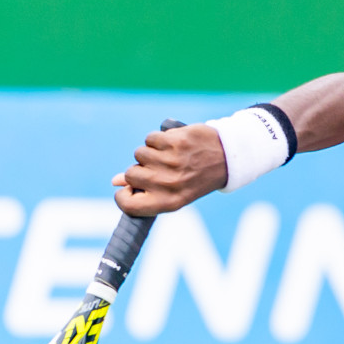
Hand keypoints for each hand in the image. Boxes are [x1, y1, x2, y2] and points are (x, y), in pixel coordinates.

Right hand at [112, 124, 227, 214]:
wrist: (227, 157)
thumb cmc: (196, 177)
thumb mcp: (175, 191)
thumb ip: (145, 189)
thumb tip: (115, 182)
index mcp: (168, 202)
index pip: (128, 205)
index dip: (122, 196)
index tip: (127, 188)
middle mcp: (169, 184)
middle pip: (130, 174)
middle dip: (140, 169)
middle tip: (159, 168)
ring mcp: (172, 162)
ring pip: (139, 153)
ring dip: (150, 153)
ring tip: (170, 156)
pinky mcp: (175, 141)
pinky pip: (150, 139)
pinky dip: (158, 140)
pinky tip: (174, 145)